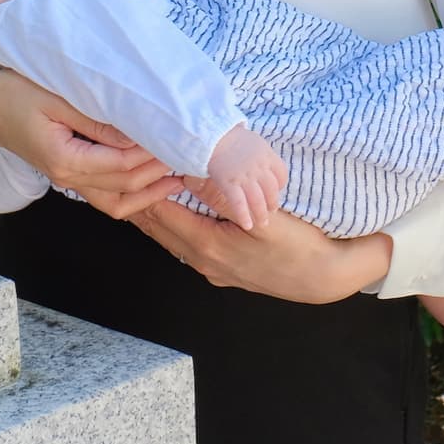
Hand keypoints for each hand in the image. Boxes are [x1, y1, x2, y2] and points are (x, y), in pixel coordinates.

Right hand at [0, 49, 182, 217]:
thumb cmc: (12, 90)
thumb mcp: (56, 99)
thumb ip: (97, 119)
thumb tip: (138, 131)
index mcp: (66, 161)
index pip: (124, 168)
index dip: (156, 157)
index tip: (185, 141)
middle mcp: (67, 177)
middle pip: (126, 187)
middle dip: (161, 175)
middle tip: (194, 158)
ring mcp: (66, 177)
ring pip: (116, 199)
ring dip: (150, 189)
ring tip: (182, 173)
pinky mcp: (66, 168)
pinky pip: (104, 191)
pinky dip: (131, 189)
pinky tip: (151, 175)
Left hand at [132, 200, 391, 302]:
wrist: (323, 278)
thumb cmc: (298, 245)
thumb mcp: (264, 218)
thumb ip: (226, 197)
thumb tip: (191, 174)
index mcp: (209, 246)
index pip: (161, 215)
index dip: (143, 190)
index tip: (130, 165)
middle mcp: (204, 261)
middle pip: (159, 229)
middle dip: (138, 203)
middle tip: (120, 176)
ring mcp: (214, 269)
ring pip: (171, 239)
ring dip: (154, 215)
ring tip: (136, 191)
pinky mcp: (225, 270)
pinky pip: (186, 246)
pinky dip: (172, 226)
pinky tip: (173, 215)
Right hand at [188, 124, 287, 230]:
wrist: (212, 134)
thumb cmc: (229, 136)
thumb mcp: (252, 141)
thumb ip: (259, 154)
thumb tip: (261, 165)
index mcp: (266, 154)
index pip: (281, 173)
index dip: (280, 185)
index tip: (276, 191)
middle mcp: (259, 167)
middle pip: (271, 190)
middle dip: (272, 203)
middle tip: (271, 211)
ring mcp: (245, 176)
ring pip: (258, 201)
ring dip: (261, 214)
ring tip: (262, 223)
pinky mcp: (230, 183)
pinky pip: (240, 204)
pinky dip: (244, 216)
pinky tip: (247, 225)